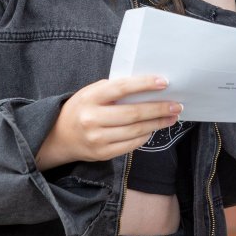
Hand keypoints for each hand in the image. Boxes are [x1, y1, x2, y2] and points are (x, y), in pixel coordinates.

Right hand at [36, 76, 180, 169]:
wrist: (58, 137)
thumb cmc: (81, 109)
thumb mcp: (90, 93)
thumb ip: (113, 89)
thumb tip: (146, 87)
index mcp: (89, 98)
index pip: (121, 88)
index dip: (144, 84)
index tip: (164, 82)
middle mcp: (92, 119)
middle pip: (133, 113)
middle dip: (158, 109)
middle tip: (177, 105)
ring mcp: (97, 138)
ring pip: (135, 131)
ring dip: (157, 123)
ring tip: (171, 116)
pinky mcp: (102, 153)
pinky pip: (131, 144)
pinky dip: (145, 136)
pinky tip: (153, 128)